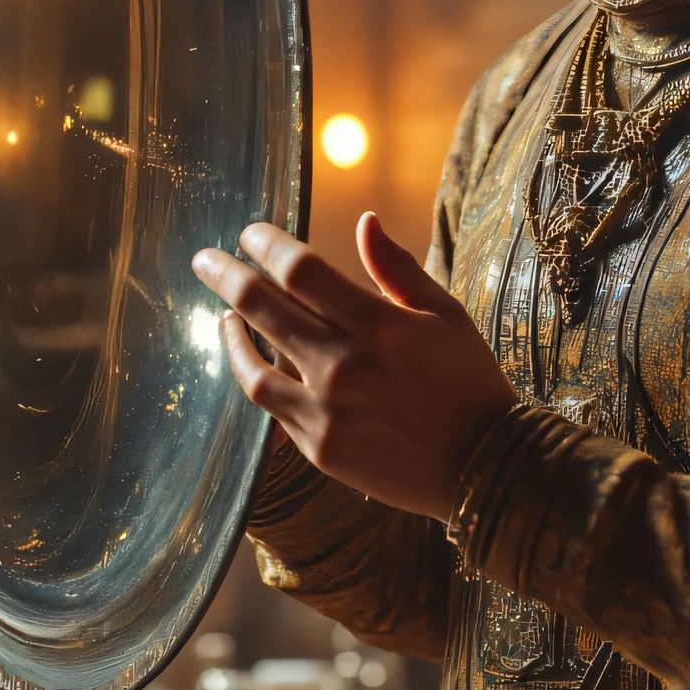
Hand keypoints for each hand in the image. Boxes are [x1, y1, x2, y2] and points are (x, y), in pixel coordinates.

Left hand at [191, 213, 516, 520]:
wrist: (484, 467)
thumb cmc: (468, 382)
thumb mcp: (445, 315)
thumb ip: (398, 268)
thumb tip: (364, 221)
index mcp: (379, 324)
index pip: (300, 270)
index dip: (267, 245)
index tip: (251, 233)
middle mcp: (344, 365)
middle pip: (262, 306)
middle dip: (225, 274)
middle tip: (205, 258)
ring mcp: (326, 410)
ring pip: (252, 362)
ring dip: (230, 327)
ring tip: (221, 310)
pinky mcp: (318, 447)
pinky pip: (268, 403)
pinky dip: (249, 371)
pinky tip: (245, 355)